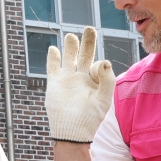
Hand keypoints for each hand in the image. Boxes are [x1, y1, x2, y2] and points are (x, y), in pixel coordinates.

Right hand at [45, 27, 115, 143]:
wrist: (72, 132)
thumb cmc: (90, 118)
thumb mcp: (104, 99)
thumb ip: (107, 80)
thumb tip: (104, 60)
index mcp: (96, 81)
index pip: (98, 64)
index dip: (99, 66)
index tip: (96, 73)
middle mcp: (82, 78)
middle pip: (85, 54)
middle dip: (87, 42)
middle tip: (89, 28)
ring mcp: (68, 79)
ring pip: (69, 57)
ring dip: (70, 46)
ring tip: (71, 36)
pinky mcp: (55, 83)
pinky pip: (53, 67)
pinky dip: (53, 58)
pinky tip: (54, 49)